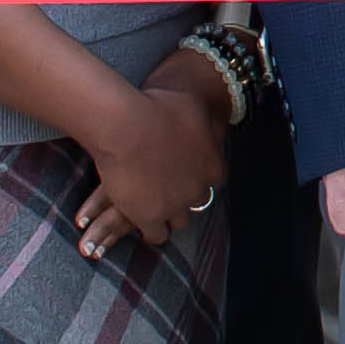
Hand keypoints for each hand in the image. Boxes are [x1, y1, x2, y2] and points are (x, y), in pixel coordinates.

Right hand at [71, 74, 225, 253]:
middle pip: (198, 201)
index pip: (214, 179)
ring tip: (156, 205)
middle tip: (168, 185)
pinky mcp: (149, 217)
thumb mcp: (196, 108)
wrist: (126, 125)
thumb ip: (210, 125)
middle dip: (185, 194)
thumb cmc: (158, 108)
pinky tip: (144, 221)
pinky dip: (151, 230)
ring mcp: (175, 206)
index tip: (186, 169)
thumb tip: (218, 130)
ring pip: (179, 221)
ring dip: (169, 213)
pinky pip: (157, 235)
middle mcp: (199, 189)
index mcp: (214, 166)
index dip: (198, 174)